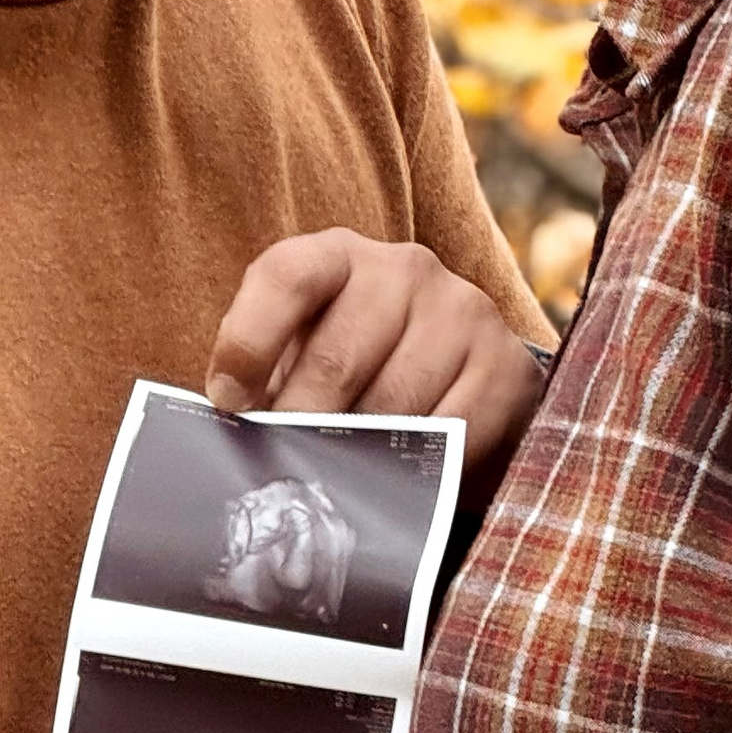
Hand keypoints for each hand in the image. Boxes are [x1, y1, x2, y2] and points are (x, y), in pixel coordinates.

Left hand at [206, 231, 544, 485]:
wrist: (464, 377)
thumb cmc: (358, 369)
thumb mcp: (304, 355)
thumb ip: (265, 379)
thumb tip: (226, 427)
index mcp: (337, 256)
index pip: (287, 277)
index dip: (249, 341)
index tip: (229, 403)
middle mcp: (403, 268)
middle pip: (337, 356)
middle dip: (302, 424)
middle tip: (286, 466)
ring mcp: (461, 309)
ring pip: (393, 404)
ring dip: (359, 452)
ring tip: (341, 476)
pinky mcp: (505, 362)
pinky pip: (451, 433)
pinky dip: (418, 467)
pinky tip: (402, 476)